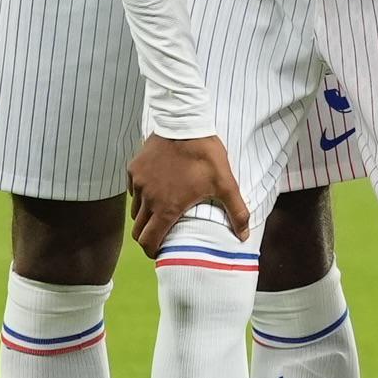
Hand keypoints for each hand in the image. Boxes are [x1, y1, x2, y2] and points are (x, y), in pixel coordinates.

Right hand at [129, 135, 250, 257]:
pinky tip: (158, 189)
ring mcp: (138, 184)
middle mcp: (147, 199)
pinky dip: (142, 196)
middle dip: (148, 237)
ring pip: (135, 210)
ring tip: (162, 212)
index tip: (160, 253)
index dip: (153, 251)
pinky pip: (134, 190)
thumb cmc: (205, 156)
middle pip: (138, 230)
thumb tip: (244, 236)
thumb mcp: (225, 183)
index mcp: (167, 208)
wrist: (184, 124)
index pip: (149, 241)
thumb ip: (236, 211)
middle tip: (161, 236)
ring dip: (146, 216)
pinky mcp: (134, 169)